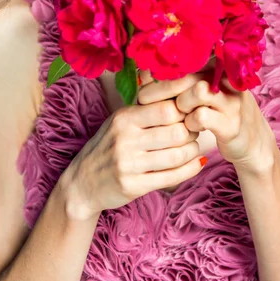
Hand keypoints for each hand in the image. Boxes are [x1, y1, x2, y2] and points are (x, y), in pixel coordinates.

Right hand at [62, 75, 206, 220]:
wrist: (82, 183)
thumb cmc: (109, 146)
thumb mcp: (120, 120)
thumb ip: (147, 109)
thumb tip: (183, 94)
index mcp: (124, 118)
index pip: (167, 109)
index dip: (185, 111)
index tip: (189, 114)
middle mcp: (125, 139)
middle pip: (177, 132)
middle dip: (192, 131)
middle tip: (194, 131)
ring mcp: (129, 165)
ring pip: (177, 155)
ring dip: (193, 151)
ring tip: (193, 147)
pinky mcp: (134, 186)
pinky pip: (172, 177)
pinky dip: (191, 169)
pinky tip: (197, 163)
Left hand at [139, 66, 275, 173]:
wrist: (252, 143)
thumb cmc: (217, 115)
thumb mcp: (202, 93)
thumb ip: (180, 81)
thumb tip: (142, 72)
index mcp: (218, 67)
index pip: (184, 60)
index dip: (159, 70)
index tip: (143, 82)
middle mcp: (227, 79)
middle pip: (187, 74)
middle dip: (160, 88)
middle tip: (144, 100)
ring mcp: (232, 101)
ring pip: (197, 90)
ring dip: (179, 104)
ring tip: (175, 115)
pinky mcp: (232, 124)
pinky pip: (201, 116)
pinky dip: (189, 123)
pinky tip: (189, 128)